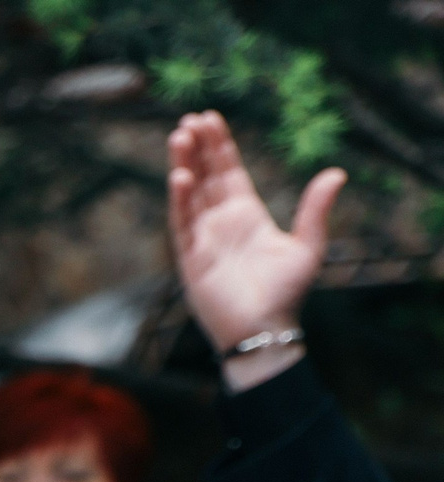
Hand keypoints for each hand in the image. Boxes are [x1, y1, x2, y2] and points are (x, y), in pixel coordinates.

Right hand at [167, 111, 343, 364]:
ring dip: (184, 164)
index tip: (209, 119)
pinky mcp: (190, 257)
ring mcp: (203, 238)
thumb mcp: (308, 246)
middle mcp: (221, 222)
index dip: (220, 146)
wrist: (264, 329)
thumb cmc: (285, 294)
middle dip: (197, 147)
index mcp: (247, 216)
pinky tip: (180, 175)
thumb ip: (316, 209)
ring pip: (190, 193)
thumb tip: (336, 172)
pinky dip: (180, 199)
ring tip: (180, 136)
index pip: (229, 173)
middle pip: (206, 176)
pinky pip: (182, 222)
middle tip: (190, 118)